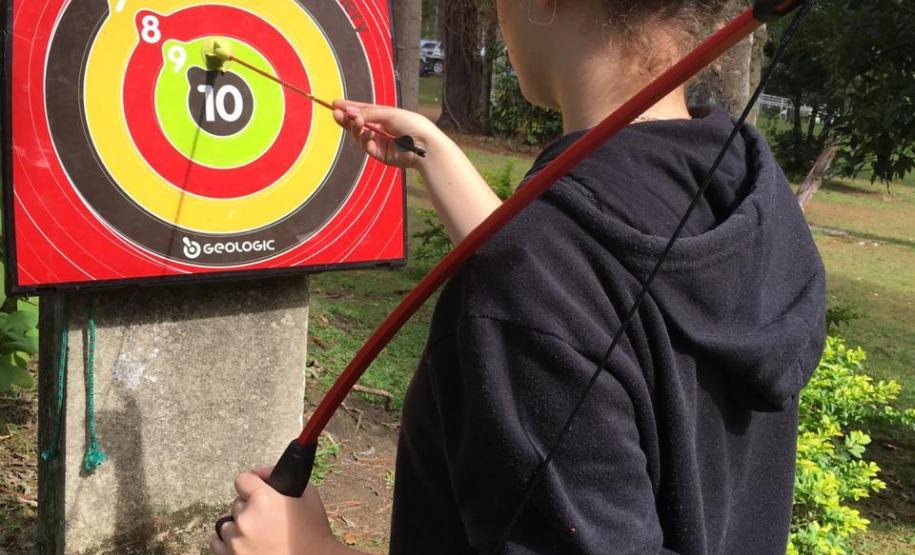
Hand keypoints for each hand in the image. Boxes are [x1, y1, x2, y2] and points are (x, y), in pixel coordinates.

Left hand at [211, 467, 343, 554]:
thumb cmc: (314, 532)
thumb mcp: (310, 496)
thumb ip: (285, 479)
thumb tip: (263, 473)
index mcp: (263, 500)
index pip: (242, 480)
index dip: (252, 483)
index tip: (257, 489)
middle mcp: (245, 520)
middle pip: (236, 505)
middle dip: (249, 509)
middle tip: (267, 520)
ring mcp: (236, 543)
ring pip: (227, 525)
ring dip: (239, 527)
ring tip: (258, 535)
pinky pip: (218, 544)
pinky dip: (228, 544)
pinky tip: (247, 546)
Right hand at [332, 100, 440, 168]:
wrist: (424, 144)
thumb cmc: (412, 124)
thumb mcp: (389, 114)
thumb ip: (369, 113)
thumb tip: (350, 111)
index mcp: (383, 116)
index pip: (362, 110)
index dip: (348, 108)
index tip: (335, 104)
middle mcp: (379, 128)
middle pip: (356, 124)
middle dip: (346, 119)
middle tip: (336, 113)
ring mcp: (379, 142)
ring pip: (359, 136)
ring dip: (356, 128)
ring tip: (357, 122)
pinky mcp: (380, 154)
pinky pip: (367, 148)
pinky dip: (366, 142)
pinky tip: (369, 138)